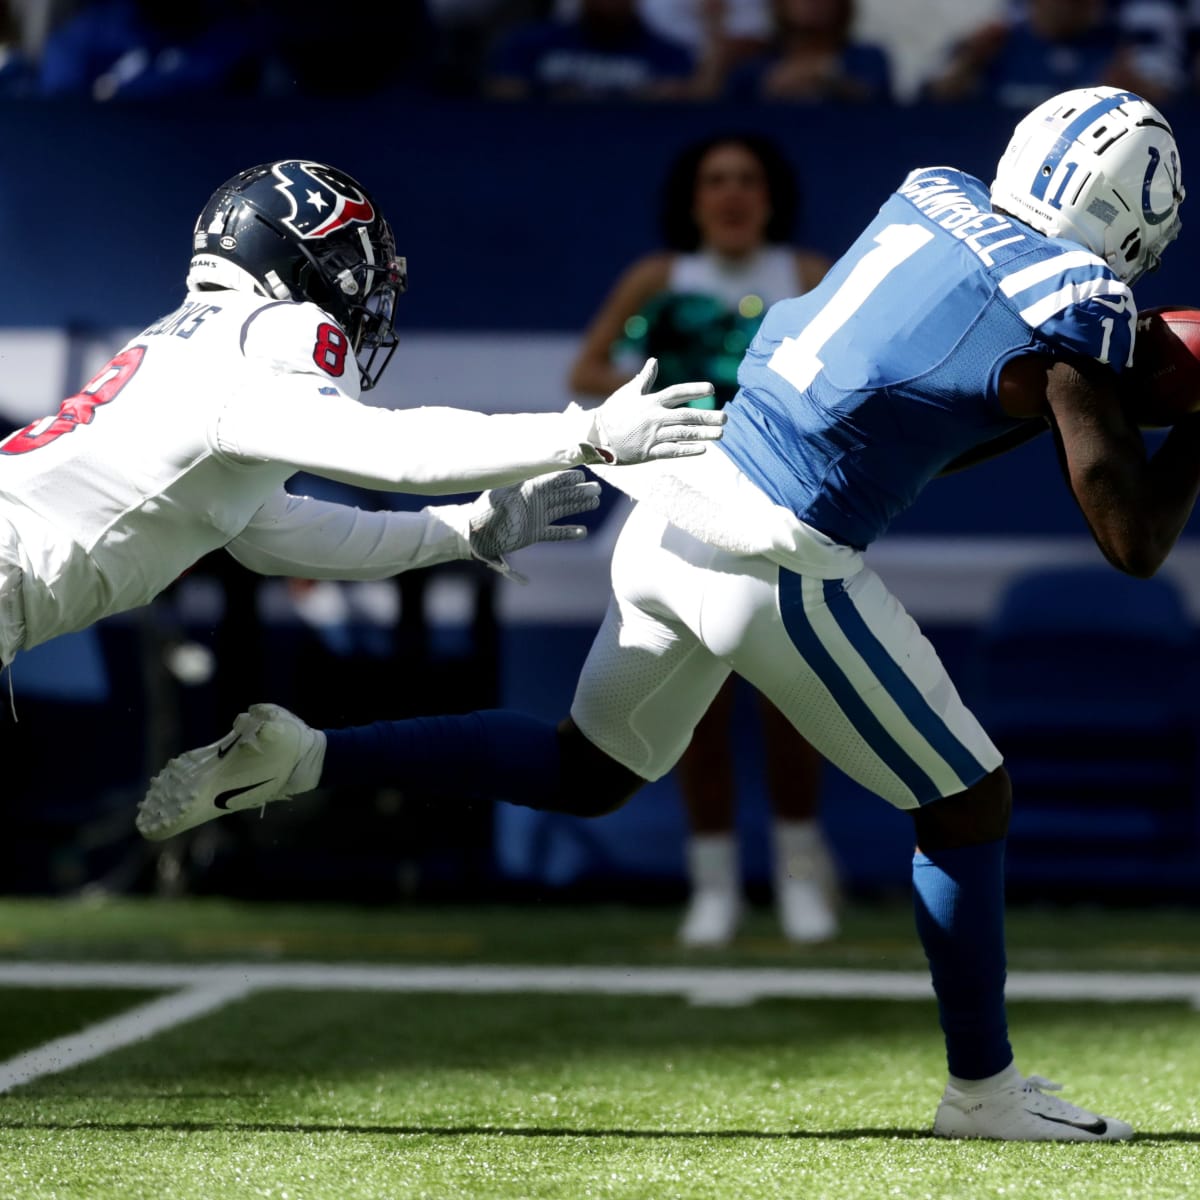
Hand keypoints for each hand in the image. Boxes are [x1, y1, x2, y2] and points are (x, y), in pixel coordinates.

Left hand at [468, 469, 600, 581]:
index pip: (550, 481)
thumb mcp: (496, 497)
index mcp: (526, 490)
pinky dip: (568, 532)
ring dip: (578, 506)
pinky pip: (554, 532)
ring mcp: (535, 517)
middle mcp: (533, 502)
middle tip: (597, 489)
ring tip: (595, 502)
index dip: (566, 478)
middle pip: (561, 494)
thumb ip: (507, 490)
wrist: (474, 535)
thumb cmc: (483, 513)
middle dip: (578, 491)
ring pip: (562, 510)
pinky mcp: (534, 533)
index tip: (581, 475)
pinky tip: (582, 531)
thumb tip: (516, 480)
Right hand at [586, 358, 723, 464]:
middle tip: (725, 417)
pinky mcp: (648, 453)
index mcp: (650, 401)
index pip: (677, 392)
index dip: (694, 389)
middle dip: (707, 416)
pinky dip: (687, 450)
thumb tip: (654, 361)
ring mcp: (651, 436)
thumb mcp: (628, 392)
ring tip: (720, 434)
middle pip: (686, 415)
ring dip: (703, 434)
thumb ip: (644, 378)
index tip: (711, 389)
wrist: (594, 436)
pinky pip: (671, 451)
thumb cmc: (612, 412)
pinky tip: (703, 449)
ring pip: (682, 434)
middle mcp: (654, 418)